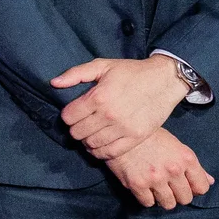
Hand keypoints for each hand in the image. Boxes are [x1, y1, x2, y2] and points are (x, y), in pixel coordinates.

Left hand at [54, 55, 189, 160]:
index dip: (68, 115)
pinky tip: (99, 145)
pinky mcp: (135, 138)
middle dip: (75, 128)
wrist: (164, 80)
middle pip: (78, 133)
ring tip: (90, 133)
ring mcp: (123, 128)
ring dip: (86, 141)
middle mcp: (109, 115)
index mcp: (99, 97)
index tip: (73, 113)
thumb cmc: (132, 72)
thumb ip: (76, 73)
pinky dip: (100, 152)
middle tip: (81, 123)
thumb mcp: (103, 65)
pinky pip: (109, 153)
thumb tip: (54, 83)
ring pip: (91, 145)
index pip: (69, 117)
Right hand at [105, 127, 213, 210]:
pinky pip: (148, 203)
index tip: (186, 185)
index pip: (202, 187)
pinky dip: (147, 198)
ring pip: (169, 204)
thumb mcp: (176, 145)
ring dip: (163, 198)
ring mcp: (155, 179)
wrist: (121, 130)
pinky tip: (144, 187)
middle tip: (169, 186)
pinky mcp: (137, 185)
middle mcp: (173, 170)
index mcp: (186, 158)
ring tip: (157, 188)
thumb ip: (193, 166)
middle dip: (179, 194)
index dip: (195, 188)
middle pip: (186, 198)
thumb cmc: (150, 136)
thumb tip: (210, 181)